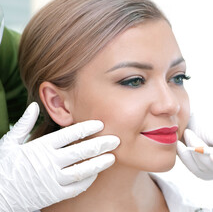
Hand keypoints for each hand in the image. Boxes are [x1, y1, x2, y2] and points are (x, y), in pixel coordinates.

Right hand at [0, 102, 119, 211]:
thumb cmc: (5, 166)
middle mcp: (48, 162)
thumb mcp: (9, 142)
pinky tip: (97, 173)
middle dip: (100, 144)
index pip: (68, 134)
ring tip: (112, 157)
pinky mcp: (54, 194)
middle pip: (80, 151)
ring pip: (82, 170)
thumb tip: (34, 105)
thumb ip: (24, 123)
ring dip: (99, 163)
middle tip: (115, 139)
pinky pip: (76, 187)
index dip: (86, 128)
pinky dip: (88, 180)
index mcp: (40, 147)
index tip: (100, 124)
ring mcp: (52, 179)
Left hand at [177, 114, 212, 179]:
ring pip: (203, 167)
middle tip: (189, 133)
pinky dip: (185, 156)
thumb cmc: (206, 122)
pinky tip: (179, 145)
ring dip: (192, 149)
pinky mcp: (201, 171)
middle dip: (201, 150)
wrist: (192, 122)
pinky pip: (193, 167)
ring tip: (187, 132)